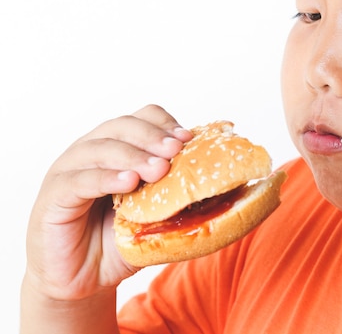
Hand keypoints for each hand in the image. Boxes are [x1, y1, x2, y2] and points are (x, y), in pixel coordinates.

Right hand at [22, 104, 192, 301]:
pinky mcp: (52, 197)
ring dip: (133, 155)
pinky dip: (105, 178)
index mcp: (118, 148)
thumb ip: (182, 199)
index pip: (141, 118)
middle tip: (176, 149)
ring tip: (158, 169)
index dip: (164, 124)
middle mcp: (91, 151)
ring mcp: (68, 171)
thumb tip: (231, 190)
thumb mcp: (157, 217)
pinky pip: (79, 181)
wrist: (82, 280)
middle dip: (152, 136)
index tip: (189, 138)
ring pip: (100, 148)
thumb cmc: (119, 242)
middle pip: (121, 126)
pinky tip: (128, 183)